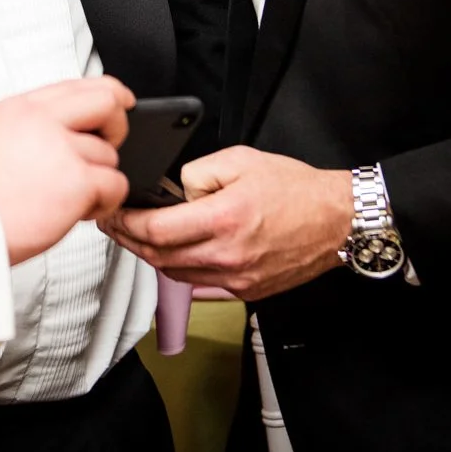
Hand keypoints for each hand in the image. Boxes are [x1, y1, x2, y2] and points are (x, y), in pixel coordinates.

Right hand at [0, 78, 133, 265]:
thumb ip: (32, 128)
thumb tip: (69, 132)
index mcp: (20, 108)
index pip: (77, 84)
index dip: (108, 94)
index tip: (121, 102)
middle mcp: (42, 120)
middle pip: (107, 103)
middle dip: (118, 127)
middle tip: (107, 150)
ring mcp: (61, 148)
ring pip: (109, 155)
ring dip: (98, 181)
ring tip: (67, 199)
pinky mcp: (77, 180)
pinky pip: (116, 184)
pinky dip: (105, 202)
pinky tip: (80, 211)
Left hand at [103, 146, 353, 300]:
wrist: (337, 219)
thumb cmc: (296, 189)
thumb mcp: (240, 160)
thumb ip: (197, 173)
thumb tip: (172, 192)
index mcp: (223, 219)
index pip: (155, 230)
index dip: (125, 223)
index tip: (113, 213)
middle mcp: (228, 254)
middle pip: (158, 257)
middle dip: (128, 241)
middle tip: (114, 225)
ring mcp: (237, 278)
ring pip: (175, 275)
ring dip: (150, 258)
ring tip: (139, 238)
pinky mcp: (247, 291)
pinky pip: (200, 289)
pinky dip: (180, 274)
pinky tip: (172, 257)